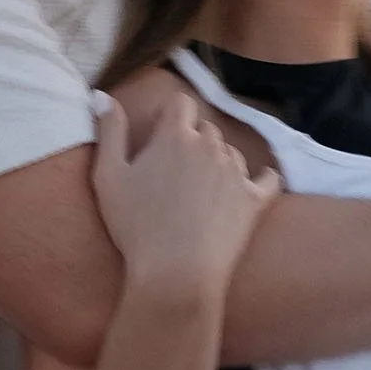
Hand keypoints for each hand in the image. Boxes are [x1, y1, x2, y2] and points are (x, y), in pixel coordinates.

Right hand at [93, 85, 278, 301]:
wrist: (175, 273)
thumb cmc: (136, 226)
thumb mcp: (108, 177)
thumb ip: (109, 131)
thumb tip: (103, 96)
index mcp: (175, 136)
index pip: (181, 104)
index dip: (171, 116)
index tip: (160, 135)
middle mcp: (211, 146)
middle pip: (206, 129)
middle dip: (192, 142)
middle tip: (176, 170)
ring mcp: (237, 172)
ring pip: (231, 153)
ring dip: (218, 162)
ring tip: (201, 190)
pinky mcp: (255, 199)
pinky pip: (267, 178)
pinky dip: (261, 179)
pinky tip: (253, 185)